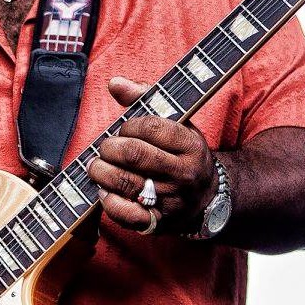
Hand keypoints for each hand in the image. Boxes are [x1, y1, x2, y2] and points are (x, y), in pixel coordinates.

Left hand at [87, 76, 218, 234]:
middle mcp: (184, 173)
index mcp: (191, 145)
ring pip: (126, 183)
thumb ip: (145, 98)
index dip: (129, 126)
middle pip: (134, 155)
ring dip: (101, 172)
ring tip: (96, 166)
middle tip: (104, 148)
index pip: (152, 127)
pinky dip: (108, 202)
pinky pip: (127, 214)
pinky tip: (104, 191)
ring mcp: (172, 200)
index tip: (124, 129)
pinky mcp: (158, 222)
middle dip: (110, 148)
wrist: (207, 197)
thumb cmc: (182, 154)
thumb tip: (114, 82)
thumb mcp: (176, 122)